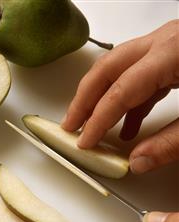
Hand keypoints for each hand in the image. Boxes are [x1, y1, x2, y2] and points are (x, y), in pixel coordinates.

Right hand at [61, 20, 178, 173]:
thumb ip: (173, 143)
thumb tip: (137, 161)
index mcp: (175, 53)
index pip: (121, 90)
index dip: (98, 118)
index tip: (84, 141)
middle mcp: (166, 42)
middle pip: (108, 68)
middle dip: (85, 98)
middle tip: (70, 124)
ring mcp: (169, 46)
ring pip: (119, 69)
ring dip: (101, 98)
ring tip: (89, 125)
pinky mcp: (174, 57)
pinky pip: (140, 77)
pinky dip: (128, 103)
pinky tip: (127, 128)